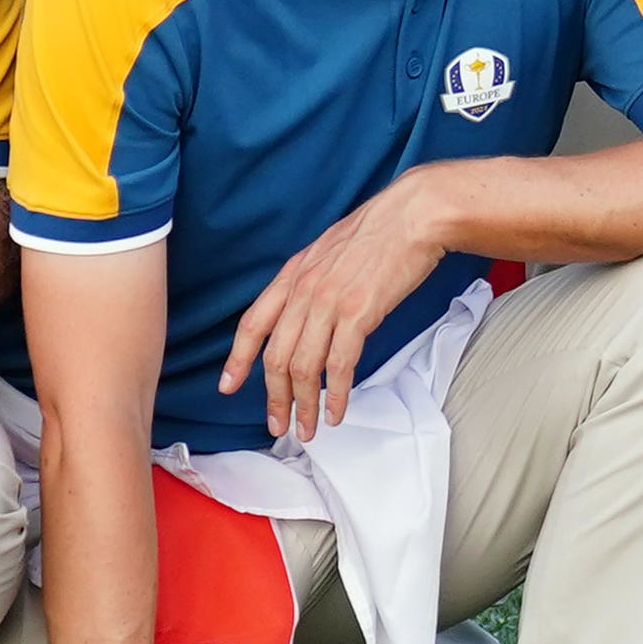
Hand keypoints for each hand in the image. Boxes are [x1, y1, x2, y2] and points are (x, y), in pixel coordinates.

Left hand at [216, 173, 451, 439]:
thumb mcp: (330, 249)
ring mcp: (329, 302)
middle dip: (275, 398)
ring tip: (308, 429)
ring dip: (304, 405)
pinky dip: (335, 395)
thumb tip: (308, 309)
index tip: (228, 386)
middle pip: (276, 357)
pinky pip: (338, 366)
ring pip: (303, 368)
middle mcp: (304, 290)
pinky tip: (336, 412)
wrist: (414, 215)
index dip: (238, 359)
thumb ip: (312, 279)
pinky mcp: (358, 314)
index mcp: (294, 274)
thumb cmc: (381, 230)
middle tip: (279, 426)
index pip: (253, 323)